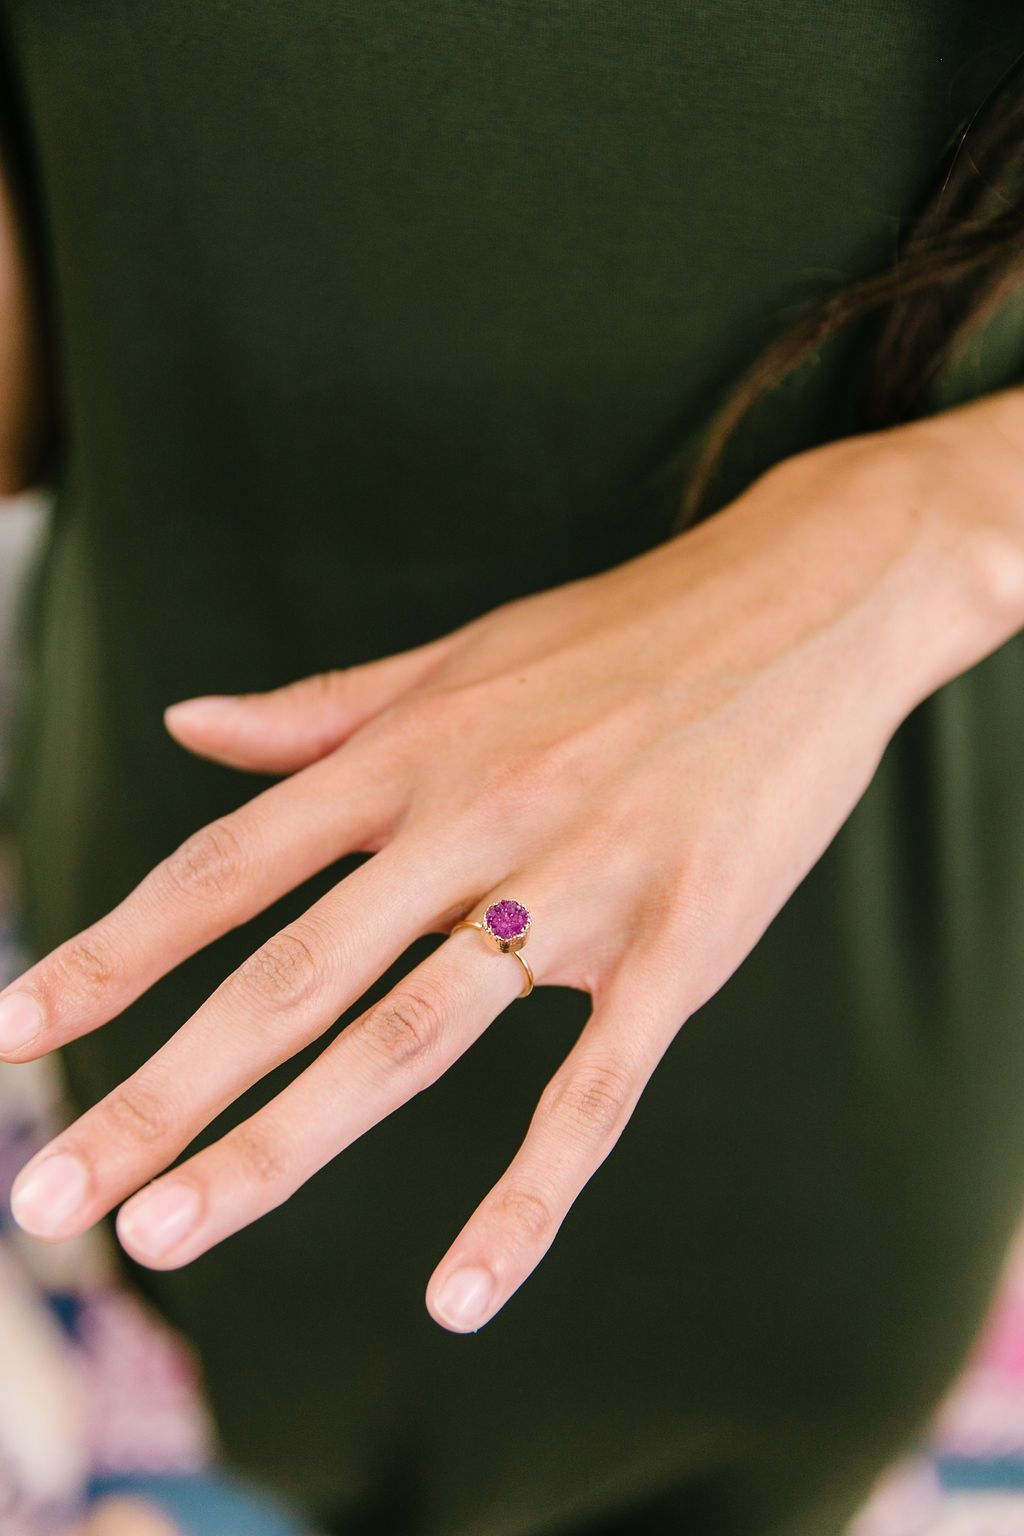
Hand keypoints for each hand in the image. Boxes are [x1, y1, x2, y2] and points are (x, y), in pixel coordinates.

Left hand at [0, 425, 999, 1331]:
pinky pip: (592, 1090)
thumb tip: (184, 724)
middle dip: (161, 1091)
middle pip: (289, 976)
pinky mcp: (684, 944)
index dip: (110, 955)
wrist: (804, 603)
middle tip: (51, 1199)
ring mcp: (578, 888)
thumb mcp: (456, 658)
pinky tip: (460, 1294)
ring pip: (410, 1039)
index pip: (228, 868)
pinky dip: (527, 1199)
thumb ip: (318, 711)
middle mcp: (470, 823)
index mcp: (407, 756)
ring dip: (284, 1146)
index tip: (14, 1033)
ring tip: (175, 1234)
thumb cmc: (620, 635)